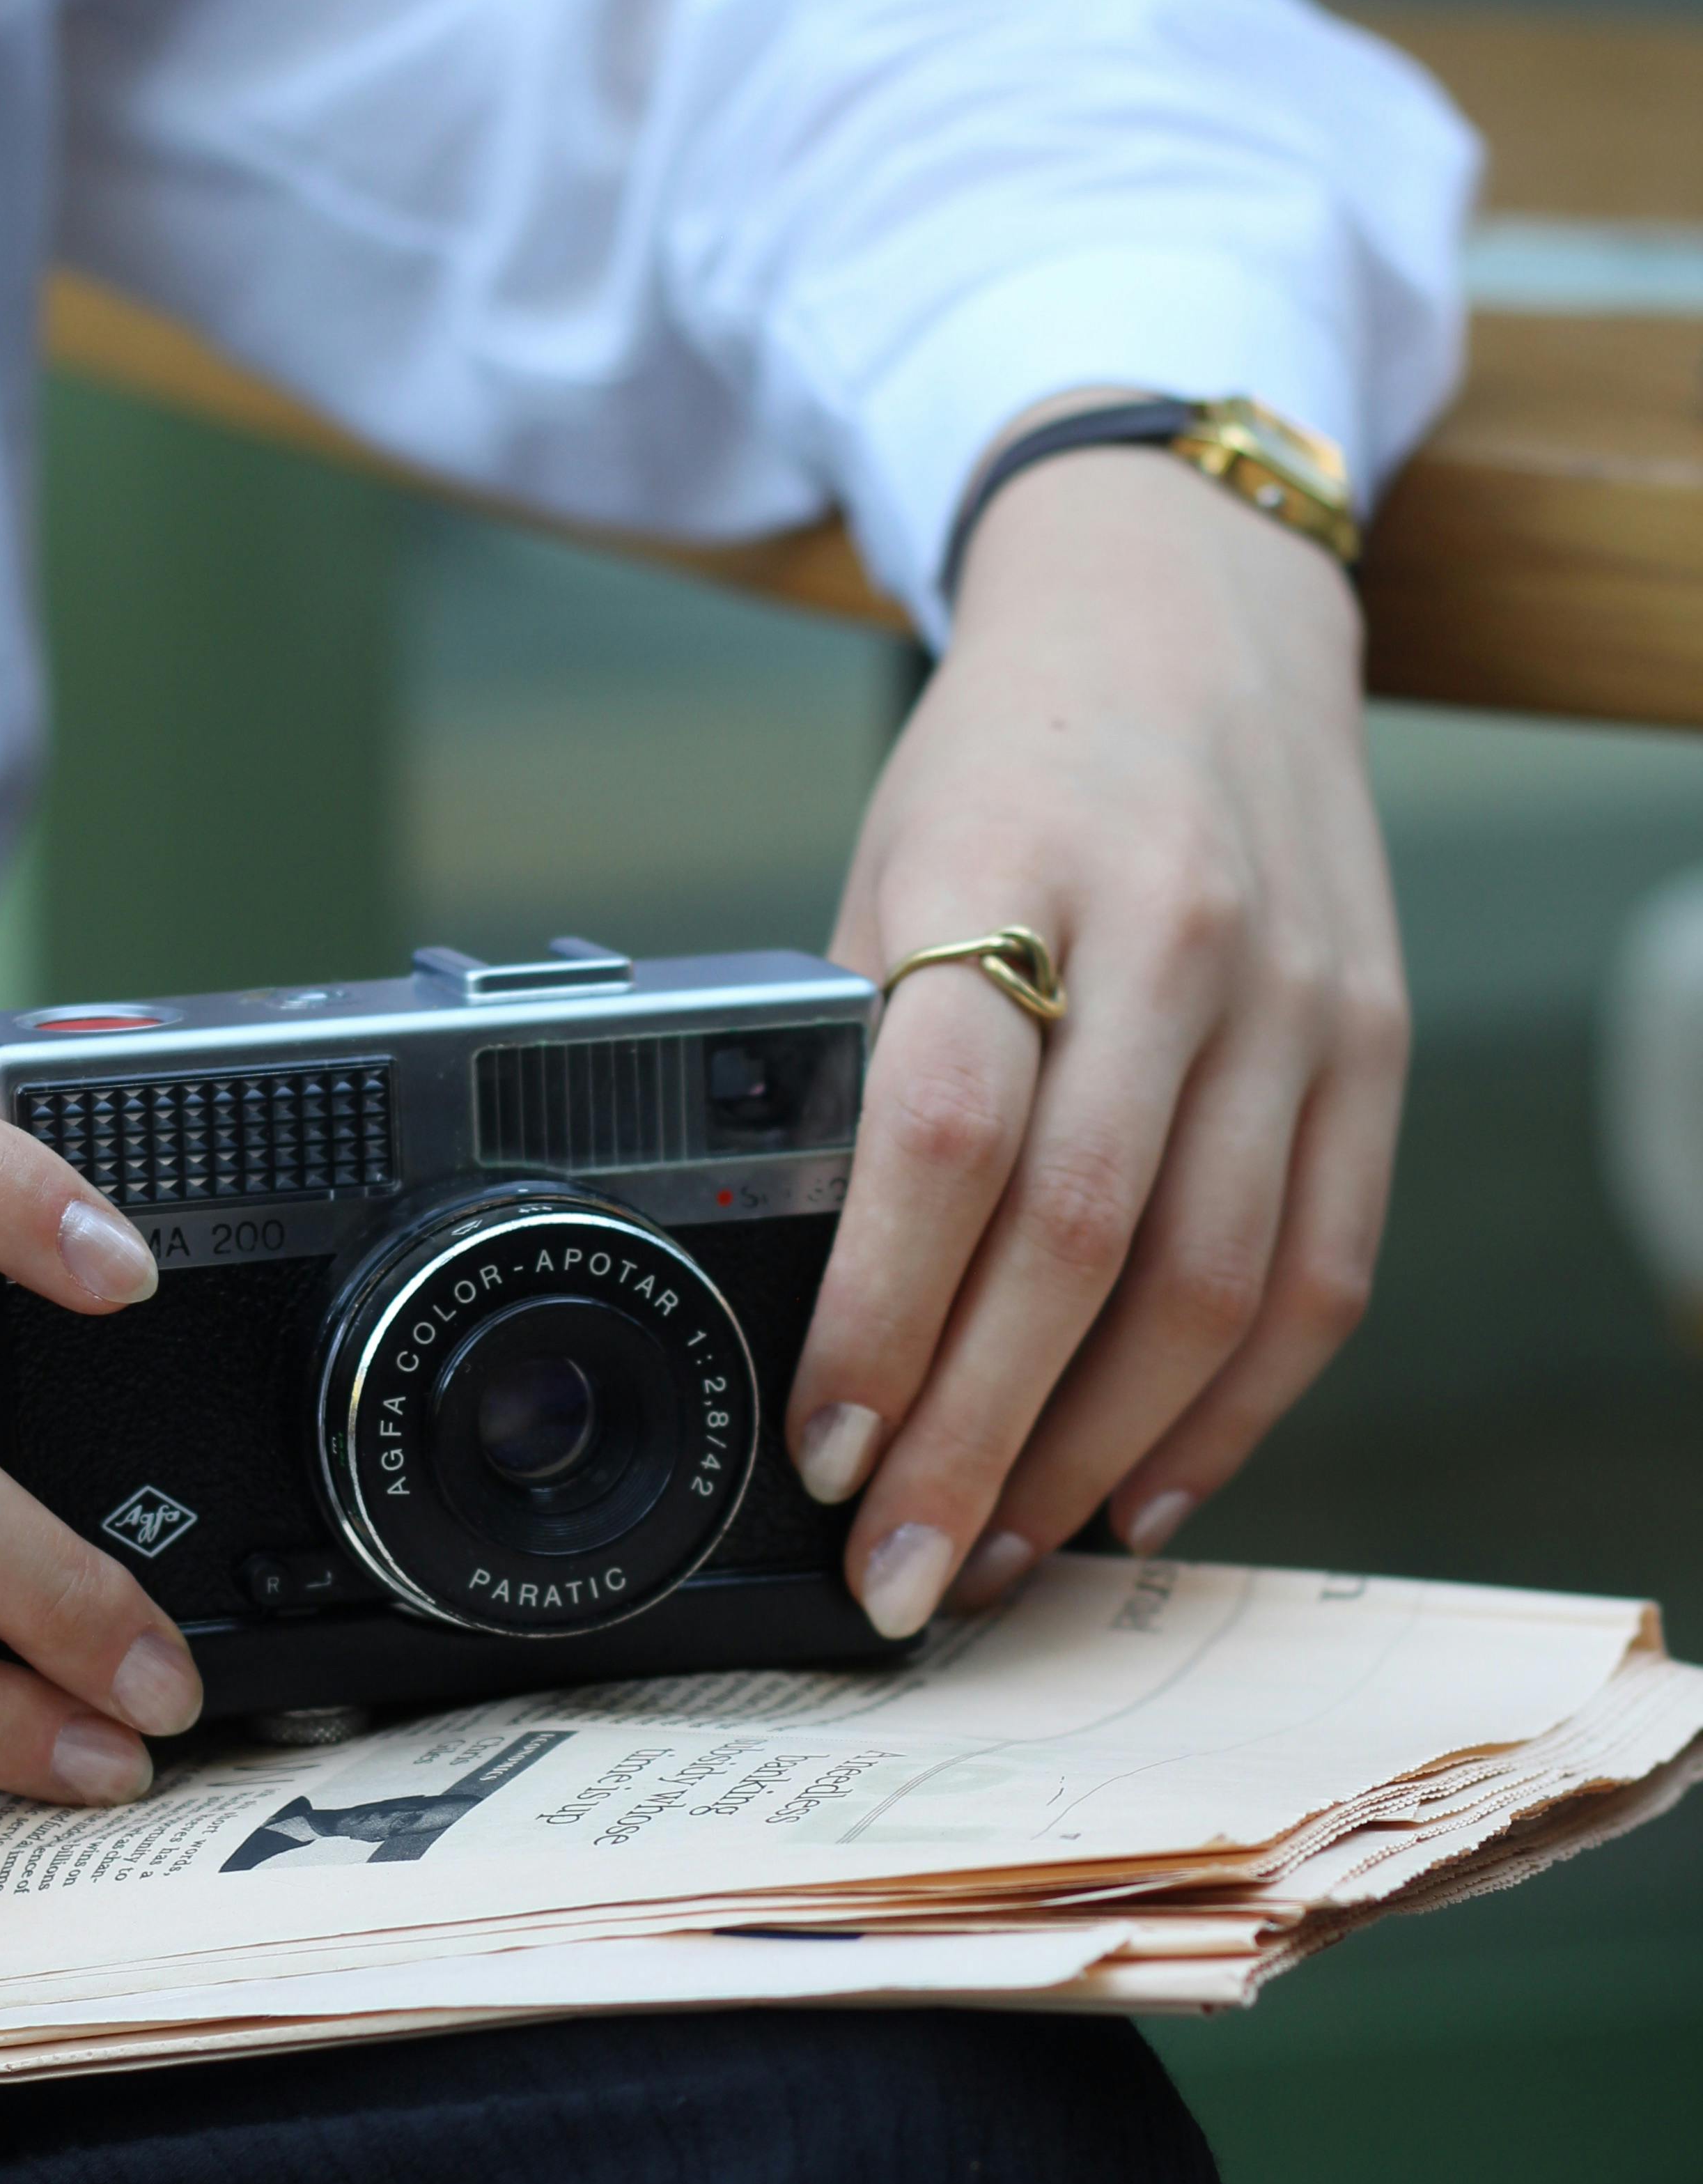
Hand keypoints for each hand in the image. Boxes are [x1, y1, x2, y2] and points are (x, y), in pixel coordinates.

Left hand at [788, 437, 1405, 1636]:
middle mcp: (1172, 940)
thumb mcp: (888, 872)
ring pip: (1207, 1288)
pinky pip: (1319, 1273)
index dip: (879, 1320)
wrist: (1189, 608)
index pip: (943, 1139)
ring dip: (1092, 1456)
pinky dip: (1231, 1411)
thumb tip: (810, 1297)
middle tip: (897, 1575)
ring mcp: (1295, 999)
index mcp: (1008, 878)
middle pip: (1075, 1246)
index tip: (823, 1448)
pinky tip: (1142, 1491)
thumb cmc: (1009, 764)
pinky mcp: (1372, 1047)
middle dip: (973, 1444)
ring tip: (996, 1552)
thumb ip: (862, 1063)